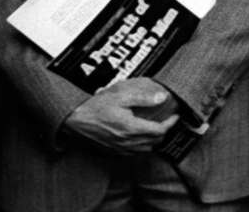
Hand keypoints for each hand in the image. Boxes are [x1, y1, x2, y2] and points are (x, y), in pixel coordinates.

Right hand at [63, 77, 178, 153]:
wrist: (74, 120)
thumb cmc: (95, 107)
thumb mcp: (120, 96)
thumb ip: (143, 97)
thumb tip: (162, 97)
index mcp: (131, 128)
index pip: (160, 131)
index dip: (171, 123)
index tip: (175, 116)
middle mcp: (127, 142)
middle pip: (155, 141)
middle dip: (164, 131)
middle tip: (167, 120)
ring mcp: (119, 149)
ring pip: (145, 149)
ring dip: (153, 140)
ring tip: (156, 128)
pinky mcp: (112, 151)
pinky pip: (133, 153)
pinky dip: (141, 146)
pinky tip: (139, 136)